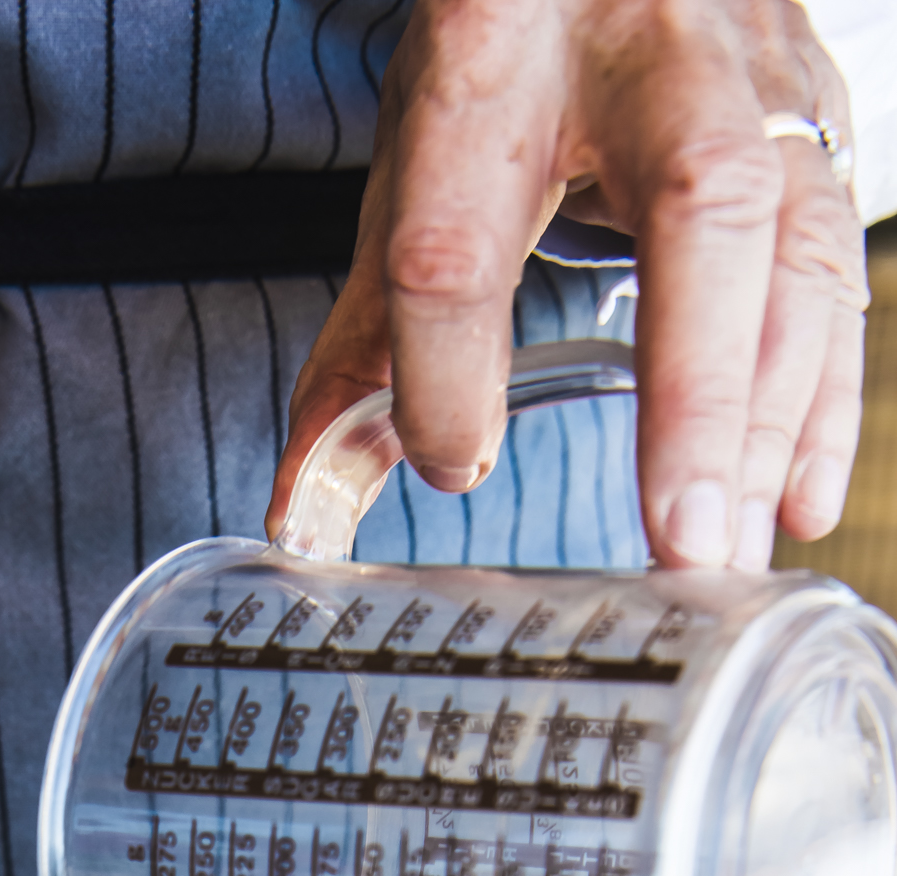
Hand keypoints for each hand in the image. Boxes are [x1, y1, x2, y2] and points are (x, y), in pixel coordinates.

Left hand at [268, 0, 867, 571]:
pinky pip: (838, 265)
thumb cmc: (507, 59)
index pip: (462, 226)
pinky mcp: (816, 118)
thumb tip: (304, 510)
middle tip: (680, 542)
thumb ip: (363, 345)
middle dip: (697, 392)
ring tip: (727, 556)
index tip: (450, 463)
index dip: (448, 363)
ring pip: (793, 244)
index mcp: (493, 57)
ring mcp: (755, 75)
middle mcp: (647, 51)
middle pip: (699, 207)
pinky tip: (797, 501)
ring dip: (770, 422)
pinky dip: (825, 398)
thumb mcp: (414, 167)